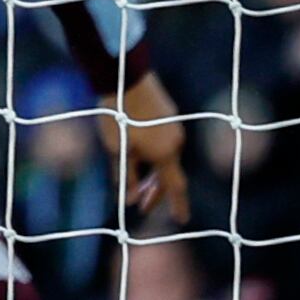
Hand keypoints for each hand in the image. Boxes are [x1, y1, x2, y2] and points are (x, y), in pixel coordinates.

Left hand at [117, 70, 192, 223]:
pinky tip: (140, 154)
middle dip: (155, 192)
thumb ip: (126, 176)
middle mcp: (176, 142)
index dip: (177, 205)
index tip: (182, 220)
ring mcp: (175, 127)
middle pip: (169, 174)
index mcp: (166, 154)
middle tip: (140, 206)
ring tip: (137, 184)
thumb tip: (130, 199)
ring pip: (166, 157)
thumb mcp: (117, 151)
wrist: (126, 79)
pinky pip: (165, 142)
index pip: (175, 187)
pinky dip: (154, 155)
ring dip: (153, 174)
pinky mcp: (170, 115)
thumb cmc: (118, 117)